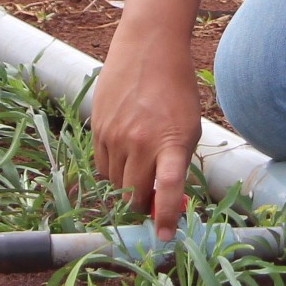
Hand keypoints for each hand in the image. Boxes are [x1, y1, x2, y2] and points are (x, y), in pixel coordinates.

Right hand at [91, 32, 201, 237]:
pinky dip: (112, 169)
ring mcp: (115, 135)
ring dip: (126, 186)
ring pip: (114, 182)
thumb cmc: (176, 90)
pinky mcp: (97, 128)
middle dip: (142, 205)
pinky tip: (124, 153)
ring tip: (139, 169)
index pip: (167, 190)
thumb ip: (176, 163)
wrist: (149, 48)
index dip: (166, 218)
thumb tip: (162, 199)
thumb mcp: (188, 128)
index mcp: (170, 143)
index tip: (164, 236)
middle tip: (150, 202)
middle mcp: (141, 142)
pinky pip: (101, 164)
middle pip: (133, 195)